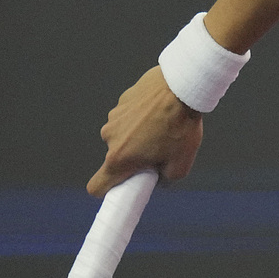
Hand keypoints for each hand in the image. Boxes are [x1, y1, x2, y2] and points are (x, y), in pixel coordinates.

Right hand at [87, 65, 201, 195]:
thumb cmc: (181, 126)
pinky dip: (140, 118)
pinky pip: (128, 117)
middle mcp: (110, 138)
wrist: (182, 87)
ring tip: (163, 126)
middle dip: (134, 158)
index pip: (97, 186)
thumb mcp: (181, 164)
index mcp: (120, 158)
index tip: (122, 187)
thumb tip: (159, 177)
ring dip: (137, 136)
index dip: (107, 191)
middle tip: (159, 149)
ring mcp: (114, 117)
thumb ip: (165, 179)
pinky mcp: (122, 101)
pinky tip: (159, 110)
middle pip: (117, 158)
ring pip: (123, 136)